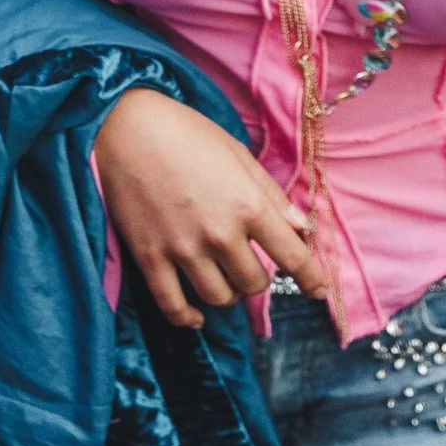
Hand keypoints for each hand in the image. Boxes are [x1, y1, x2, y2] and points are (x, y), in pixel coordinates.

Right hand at [93, 88, 327, 326]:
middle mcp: (220, 233)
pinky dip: (188, 317)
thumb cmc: (186, 133)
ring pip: (220, 297)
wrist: (125, 128)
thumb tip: (300, 226)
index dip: (311, 279)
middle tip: (248, 262)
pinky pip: (173, 305)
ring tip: (221, 275)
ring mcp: (184, 249)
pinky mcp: (150, 257)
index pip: (292, 256)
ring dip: (227, 291)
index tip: (319, 292)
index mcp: (248, 205)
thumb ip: (270, 194)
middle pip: (254, 283)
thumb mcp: (238, 155)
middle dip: (257, 277)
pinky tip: (196, 316)